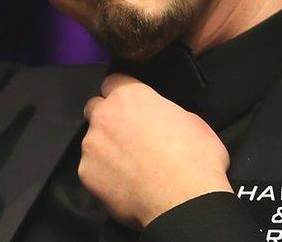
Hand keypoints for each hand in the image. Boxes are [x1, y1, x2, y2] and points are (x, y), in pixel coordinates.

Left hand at [80, 74, 232, 229]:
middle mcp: (104, 115)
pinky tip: (124, 185)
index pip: (113, 81)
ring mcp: (91, 144)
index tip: (131, 106)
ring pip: (92, 141)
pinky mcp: (86, 173)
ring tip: (129, 168)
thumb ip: (166, 113)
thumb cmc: (195, 159)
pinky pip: (92, 169)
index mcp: (130, 96)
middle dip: (107, 118)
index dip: (121, 93)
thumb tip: (163, 121)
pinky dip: (103, 176)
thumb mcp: (192, 122)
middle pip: (95, 108)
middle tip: (128, 137)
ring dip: (105, 149)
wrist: (183, 201)